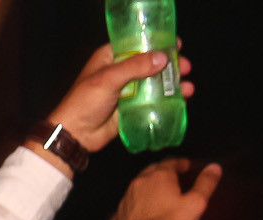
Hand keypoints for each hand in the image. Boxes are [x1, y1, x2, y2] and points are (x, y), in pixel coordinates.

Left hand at [45, 42, 195, 153]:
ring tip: (188, 87)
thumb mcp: (109, 79)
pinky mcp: (131, 108)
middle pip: (150, 63)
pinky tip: (181, 101)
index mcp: (110, 57)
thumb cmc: (84, 102)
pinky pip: (152, 101)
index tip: (176, 44)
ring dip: (171, 84)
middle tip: (185, 68)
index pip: (137, 44)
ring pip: (154, 83)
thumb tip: (162, 58)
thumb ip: (135, 67)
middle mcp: (120, 71)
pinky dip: (166, 100)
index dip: (157, 43)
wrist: (74, 134)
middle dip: (170, 66)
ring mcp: (127, 90)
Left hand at [111, 157, 220, 219]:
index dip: (179, 163)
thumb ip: (205, 184)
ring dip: (146, 188)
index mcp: (159, 177)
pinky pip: (127, 206)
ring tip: (156, 195)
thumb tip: (214, 168)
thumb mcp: (195, 203)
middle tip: (170, 177)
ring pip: (136, 188)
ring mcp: (126, 200)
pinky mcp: (117, 216)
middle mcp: (139, 184)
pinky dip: (135, 206)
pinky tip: (140, 213)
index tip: (185, 166)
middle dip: (161, 172)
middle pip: (150, 172)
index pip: (170, 163)